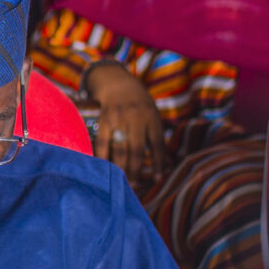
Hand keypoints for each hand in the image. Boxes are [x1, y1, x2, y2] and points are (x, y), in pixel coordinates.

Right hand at [82, 60, 166, 183]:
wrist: (116, 82)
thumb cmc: (138, 103)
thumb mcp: (152, 115)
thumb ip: (156, 137)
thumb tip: (166, 165)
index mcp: (151, 116)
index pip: (157, 143)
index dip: (158, 162)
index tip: (158, 178)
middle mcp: (136, 117)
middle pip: (137, 149)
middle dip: (136, 170)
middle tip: (135, 186)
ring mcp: (118, 118)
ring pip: (119, 148)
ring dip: (120, 168)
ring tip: (122, 181)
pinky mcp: (103, 119)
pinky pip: (102, 142)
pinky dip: (102, 157)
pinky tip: (104, 168)